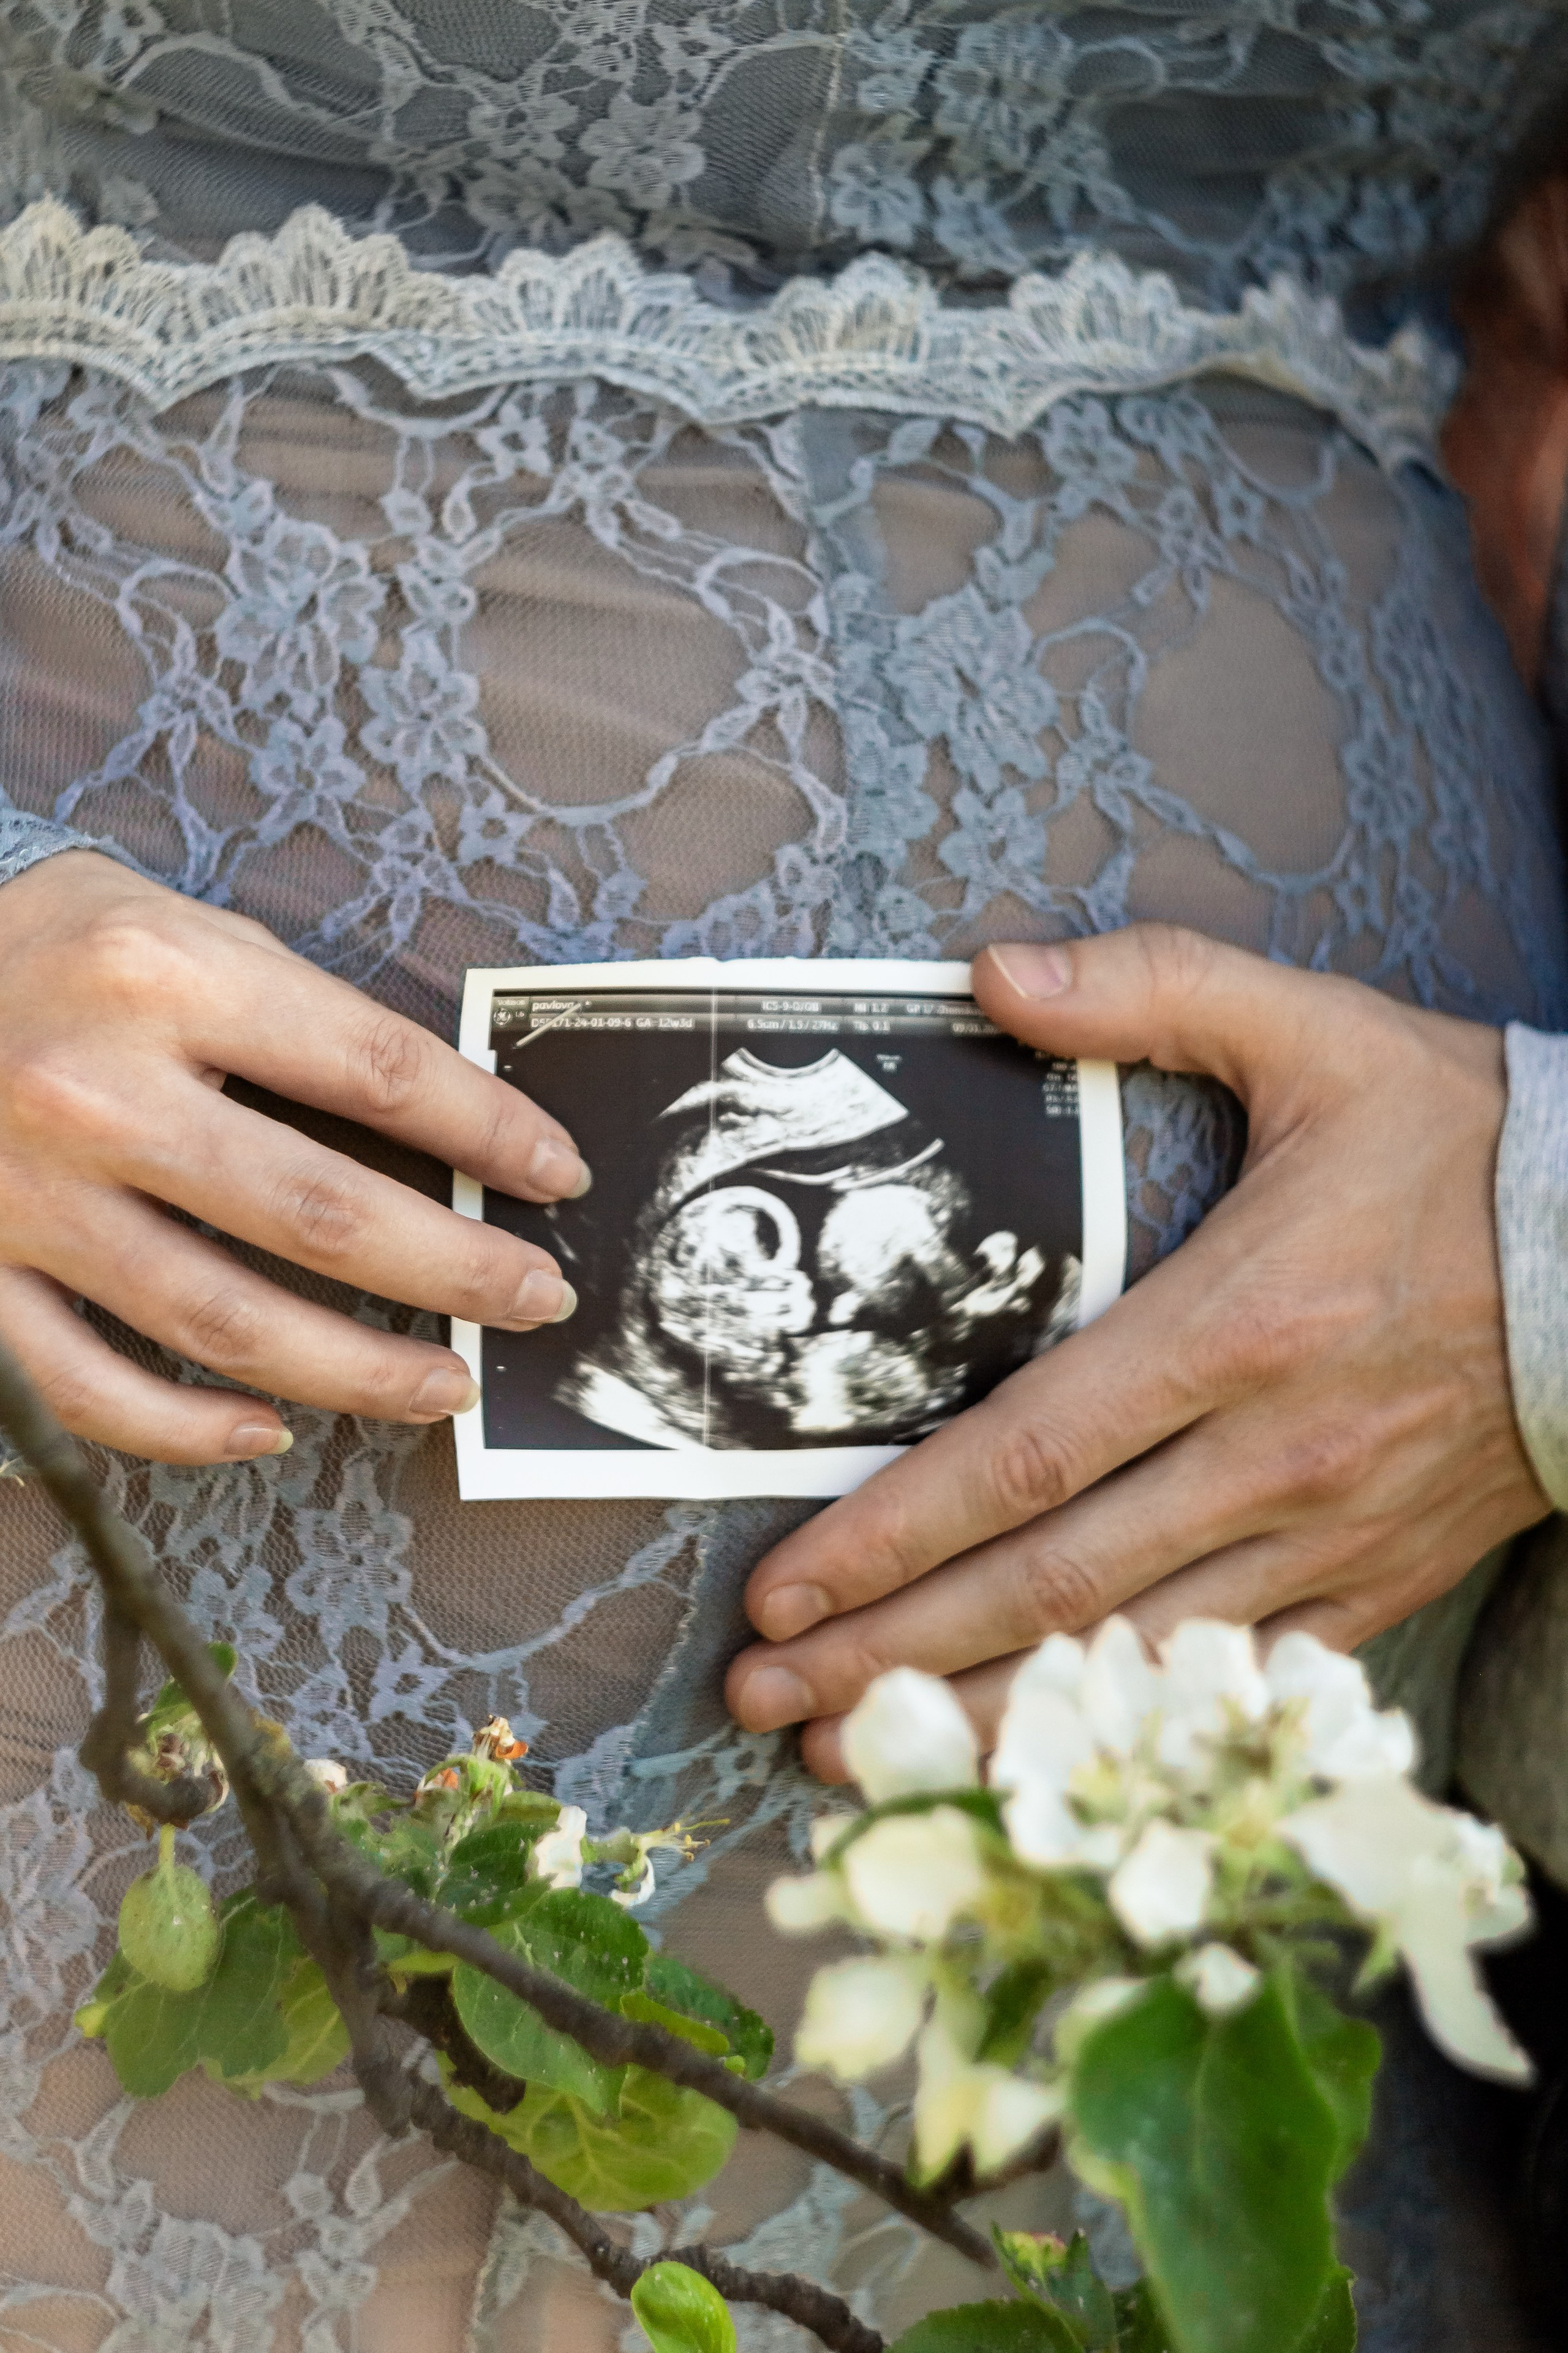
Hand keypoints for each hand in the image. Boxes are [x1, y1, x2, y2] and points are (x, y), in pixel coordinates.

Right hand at [0, 853, 585, 1460]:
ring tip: (446, 1386)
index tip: (556, 1174)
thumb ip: (285, 1004)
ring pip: (225, 1321)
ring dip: (357, 1369)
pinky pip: (91, 1389)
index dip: (487, 1130)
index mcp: (163, 976)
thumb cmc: (40, 950)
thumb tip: (433, 1110)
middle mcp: (96, 1092)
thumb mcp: (162, 920)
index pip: (375, 1071)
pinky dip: (188, 1428)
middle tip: (538, 1300)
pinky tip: (271, 1429)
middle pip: (322, 1213)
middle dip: (456, 1270)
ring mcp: (27, 1199)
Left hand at [725, 924, 1550, 1777]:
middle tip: (762, 1700)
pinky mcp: (1374, 1582)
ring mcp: (1328, 1536)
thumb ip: (1152, 991)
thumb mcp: (1316, 1032)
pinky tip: (1034, 1763)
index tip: (785, 1587)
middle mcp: (1274, 1455)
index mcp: (1241, 1324)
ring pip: (1129, 1658)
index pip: (1030, 1456)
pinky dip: (1124, 1728)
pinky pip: (1228, 1680)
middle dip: (894, 1652)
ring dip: (982, 1719)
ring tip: (848, 1759)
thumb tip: (993, 972)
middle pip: (1050, 1584)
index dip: (895, 1533)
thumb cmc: (1466, 1144)